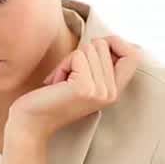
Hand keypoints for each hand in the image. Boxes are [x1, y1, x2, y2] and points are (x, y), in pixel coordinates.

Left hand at [8, 36, 140, 141]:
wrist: (32, 123)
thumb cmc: (51, 97)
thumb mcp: (82, 79)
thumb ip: (97, 63)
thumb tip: (107, 40)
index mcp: (115, 91)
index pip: (133, 55)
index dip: (115, 43)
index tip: (93, 50)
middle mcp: (112, 92)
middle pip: (104, 45)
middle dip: (80, 53)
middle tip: (67, 75)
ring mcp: (100, 91)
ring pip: (89, 48)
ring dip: (68, 61)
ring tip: (61, 82)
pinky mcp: (85, 88)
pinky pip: (77, 56)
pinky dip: (62, 66)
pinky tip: (55, 84)